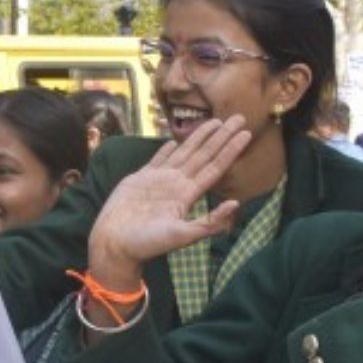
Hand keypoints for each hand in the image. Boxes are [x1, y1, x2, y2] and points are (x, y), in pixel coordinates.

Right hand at [86, 115, 250, 291]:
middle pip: (204, 155)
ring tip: (214, 121)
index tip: (246, 134)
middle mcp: (177, 185)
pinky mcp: (140, 179)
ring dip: (199, 137)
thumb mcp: (182, 236)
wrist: (116, 244)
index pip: (215, 167)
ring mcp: (159, 181)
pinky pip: (157, 160)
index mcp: (187, 195)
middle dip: (221, 136)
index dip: (230, 150)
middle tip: (239, 117)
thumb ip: (209, 222)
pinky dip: (166, 149)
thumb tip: (236, 204)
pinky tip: (173, 139)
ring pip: (184, 152)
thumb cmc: (148, 244)